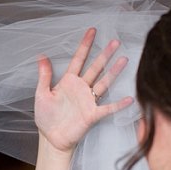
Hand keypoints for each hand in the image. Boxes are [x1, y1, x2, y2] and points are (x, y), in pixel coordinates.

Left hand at [34, 28, 132, 152]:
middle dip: (105, 54)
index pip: (79, 59)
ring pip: (104, 83)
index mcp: (68, 81)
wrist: (51, 138)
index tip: (92, 31)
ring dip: (114, 72)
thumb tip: (41, 56)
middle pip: (95, 67)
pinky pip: (108, 108)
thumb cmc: (46, 117)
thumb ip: (44, 76)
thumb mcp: (41, 94)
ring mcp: (88, 101)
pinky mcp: (92, 114)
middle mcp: (81, 88)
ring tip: (123, 60)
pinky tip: (129, 98)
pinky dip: (118, 104)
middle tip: (115, 41)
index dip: (85, 45)